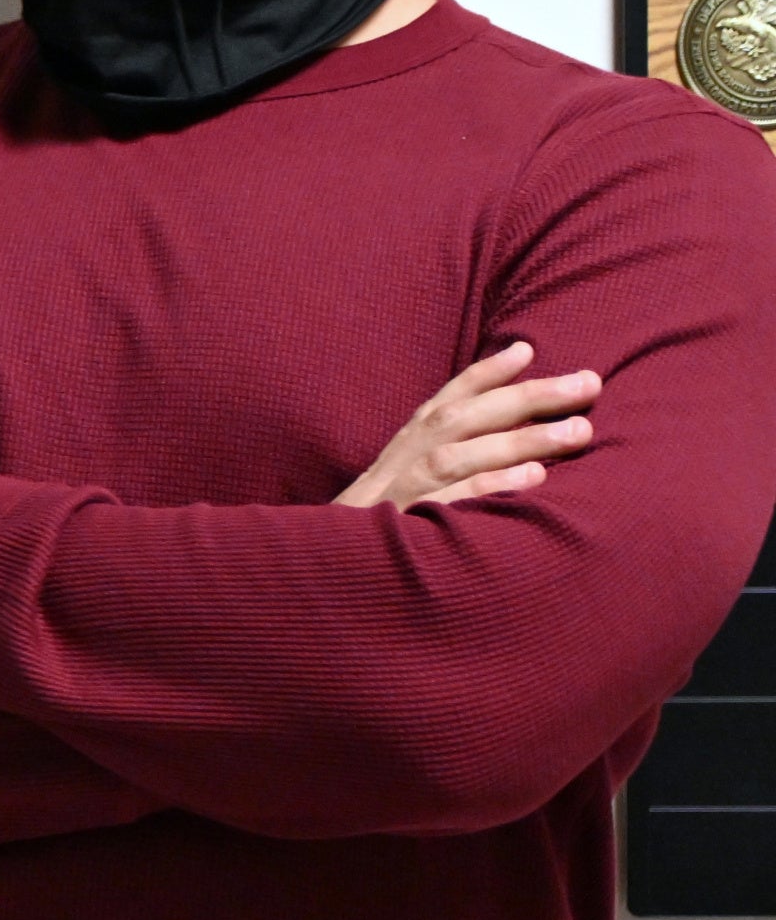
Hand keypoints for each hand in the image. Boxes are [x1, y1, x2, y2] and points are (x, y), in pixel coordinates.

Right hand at [337, 341, 601, 510]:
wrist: (331, 569)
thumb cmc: (383, 522)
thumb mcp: (403, 475)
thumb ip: (448, 440)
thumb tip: (512, 393)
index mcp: (405, 447)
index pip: (446, 400)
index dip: (485, 374)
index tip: (527, 350)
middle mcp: (404, 462)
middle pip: (463, 419)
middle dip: (528, 398)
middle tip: (588, 384)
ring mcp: (404, 494)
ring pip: (462, 456)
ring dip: (522, 440)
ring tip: (578, 432)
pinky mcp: (408, 530)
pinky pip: (453, 503)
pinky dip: (491, 487)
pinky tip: (534, 478)